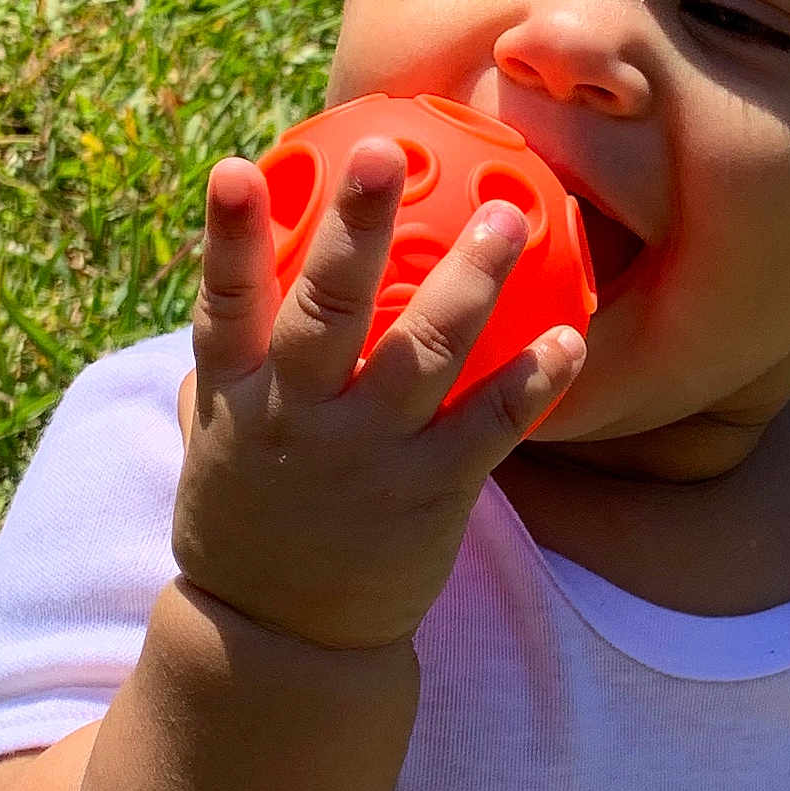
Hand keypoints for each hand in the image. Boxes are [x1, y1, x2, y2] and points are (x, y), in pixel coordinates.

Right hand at [172, 141, 585, 649]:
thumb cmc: (250, 523)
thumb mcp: (218, 442)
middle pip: (327, 309)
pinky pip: (490, 428)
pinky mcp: (430, 496)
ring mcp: (367, 458)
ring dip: (469, 282)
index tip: (239, 167)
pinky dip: (532, 381)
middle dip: (355, 229)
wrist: (280, 640)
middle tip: (385, 150)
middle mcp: (298, 419)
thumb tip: (242, 286)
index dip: (228, 237)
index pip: (225, 305)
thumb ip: (234, 366)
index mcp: (237, 399)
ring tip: (508, 215)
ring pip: (421, 355)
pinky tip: (571, 338)